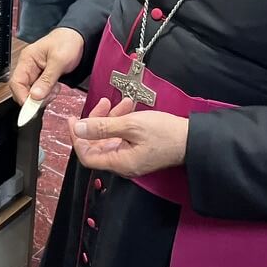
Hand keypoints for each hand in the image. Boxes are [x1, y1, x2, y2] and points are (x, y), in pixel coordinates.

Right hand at [9, 27, 84, 105]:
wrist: (78, 39)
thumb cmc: (67, 43)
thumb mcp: (59, 61)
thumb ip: (47, 79)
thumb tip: (35, 96)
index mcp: (27, 59)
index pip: (16, 82)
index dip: (22, 97)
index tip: (33, 107)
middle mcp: (28, 67)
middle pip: (22, 90)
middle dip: (35, 98)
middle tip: (50, 96)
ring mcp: (34, 73)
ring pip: (31, 94)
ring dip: (43, 97)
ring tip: (55, 89)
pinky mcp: (41, 78)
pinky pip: (39, 92)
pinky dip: (47, 95)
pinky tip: (55, 88)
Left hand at [68, 97, 188, 177]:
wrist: (192, 139)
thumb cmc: (165, 134)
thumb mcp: (130, 125)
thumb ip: (102, 126)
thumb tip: (78, 128)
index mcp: (119, 162)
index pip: (86, 156)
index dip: (77, 138)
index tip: (74, 120)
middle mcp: (122, 163)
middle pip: (97, 144)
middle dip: (97, 121)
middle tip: (102, 103)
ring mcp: (130, 157)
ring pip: (110, 137)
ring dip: (111, 118)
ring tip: (122, 102)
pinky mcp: (138, 151)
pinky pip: (122, 136)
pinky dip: (122, 121)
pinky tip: (128, 107)